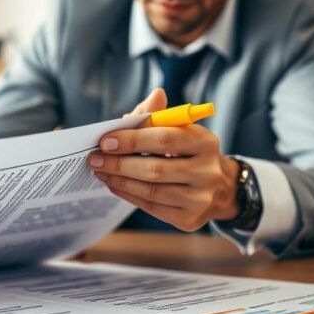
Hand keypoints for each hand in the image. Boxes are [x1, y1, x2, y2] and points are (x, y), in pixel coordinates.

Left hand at [89, 88, 241, 230]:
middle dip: (119, 163)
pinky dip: (129, 195)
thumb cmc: (188, 152)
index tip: (105, 140)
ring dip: (120, 180)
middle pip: (156, 169)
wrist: (218, 188)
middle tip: (95, 158)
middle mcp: (208, 172)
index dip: (132, 139)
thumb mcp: (179, 130)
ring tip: (100, 171)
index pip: (165, 139)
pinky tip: (114, 184)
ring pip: (151, 191)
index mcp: (206, 142)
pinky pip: (152, 207)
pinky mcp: (190, 219)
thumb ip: (159, 115)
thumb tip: (156, 94)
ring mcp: (201, 199)